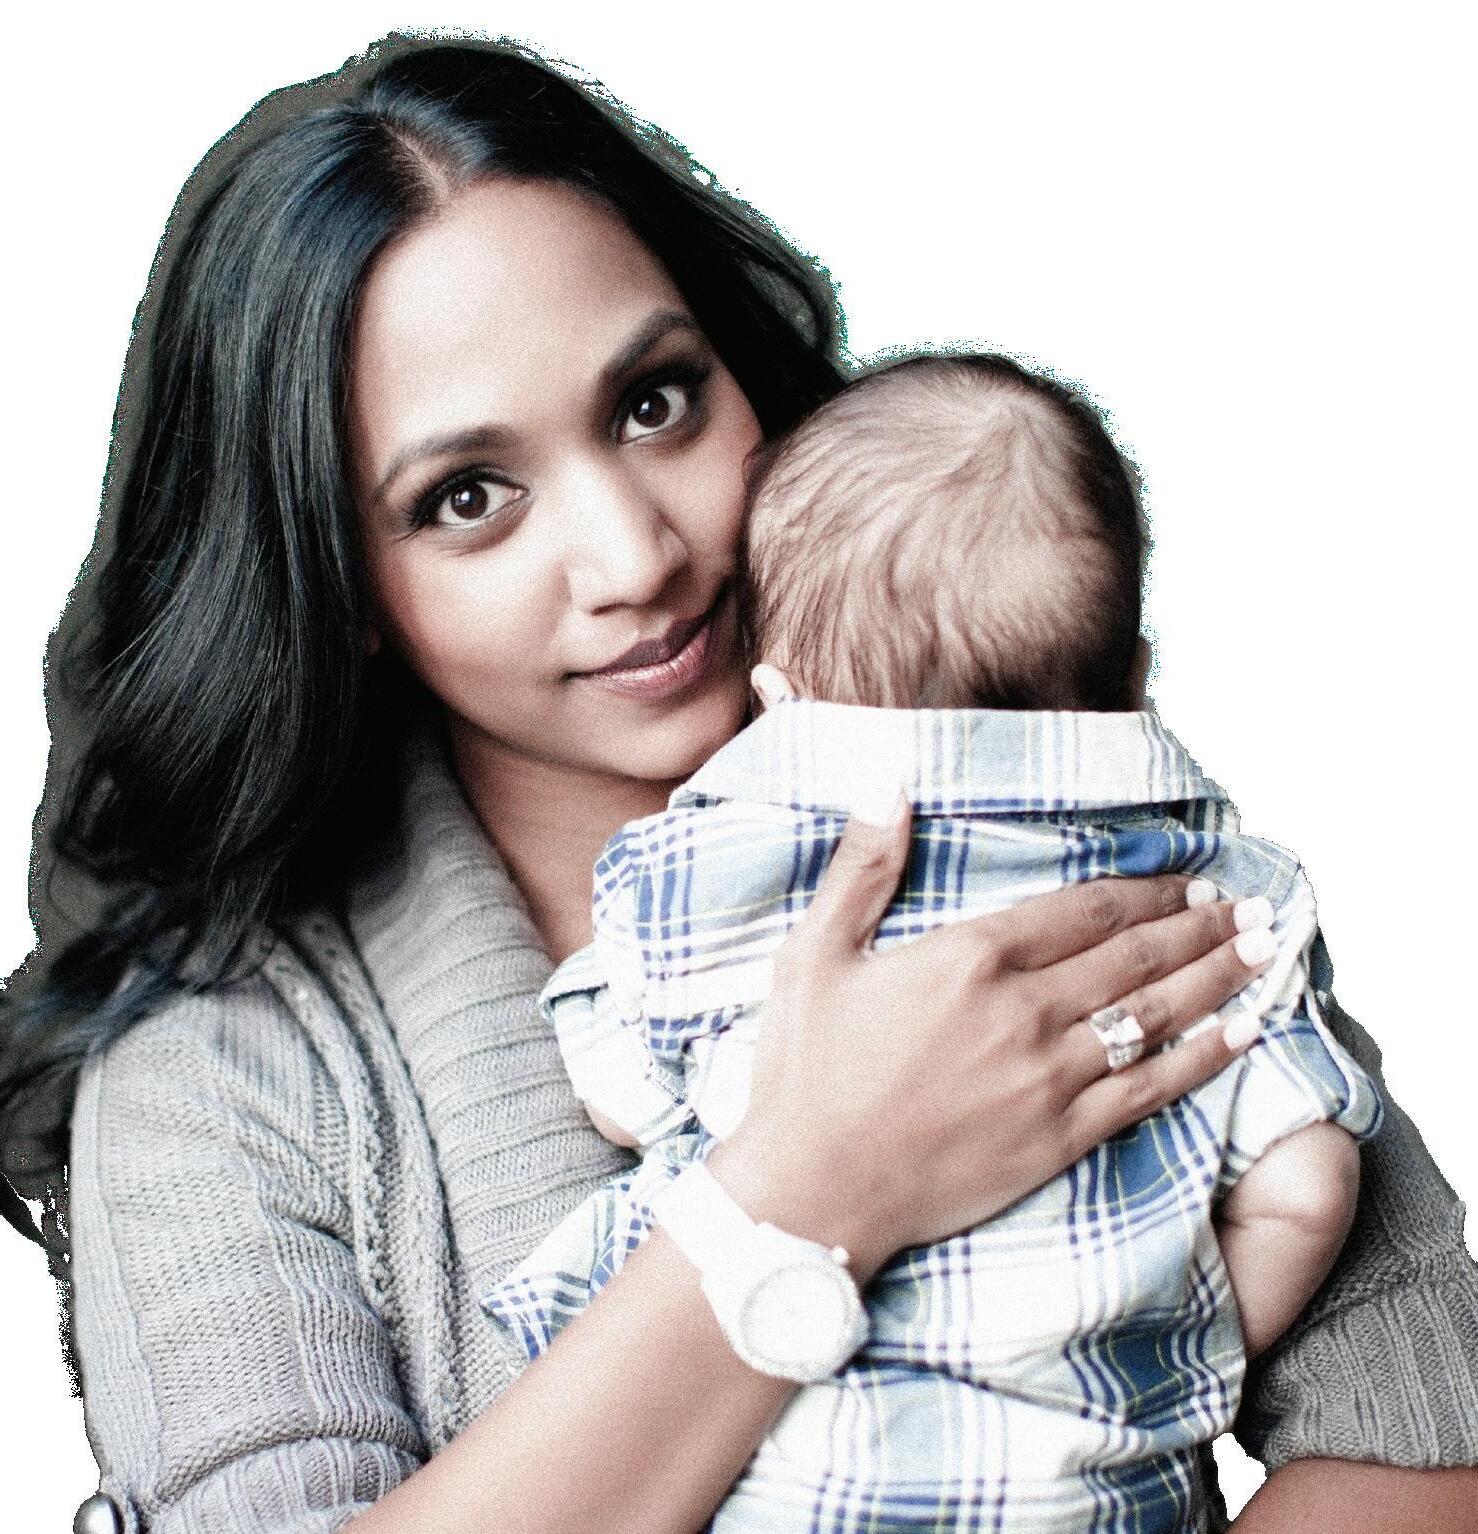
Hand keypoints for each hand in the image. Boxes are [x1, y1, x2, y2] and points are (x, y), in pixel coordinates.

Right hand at [711, 792, 1273, 1279]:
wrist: (813, 1193)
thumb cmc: (806, 1071)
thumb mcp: (813, 954)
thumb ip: (862, 868)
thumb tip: (892, 784)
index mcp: (970, 958)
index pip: (1084, 909)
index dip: (1147, 889)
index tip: (1187, 877)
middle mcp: (1025, 1011)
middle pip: (1136, 955)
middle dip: (1201, 926)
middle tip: (1252, 908)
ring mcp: (1050, 1077)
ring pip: (1157, 1013)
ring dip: (1218, 977)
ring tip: (1267, 952)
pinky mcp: (1060, 1137)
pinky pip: (1152, 1090)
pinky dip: (1205, 1057)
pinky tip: (1242, 1033)